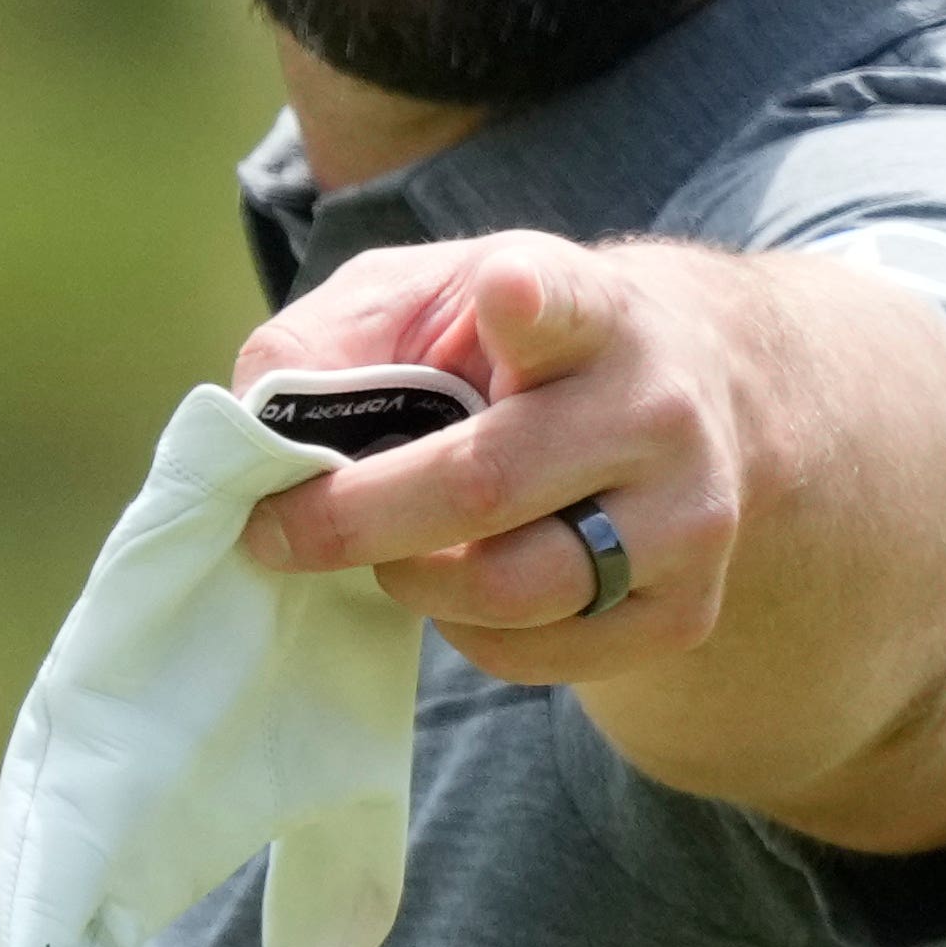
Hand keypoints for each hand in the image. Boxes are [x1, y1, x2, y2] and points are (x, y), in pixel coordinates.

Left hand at [223, 230, 945, 850]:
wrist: (688, 394)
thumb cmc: (511, 346)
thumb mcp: (421, 299)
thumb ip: (329, 344)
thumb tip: (257, 449)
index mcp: (591, 310)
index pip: (567, 304)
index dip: (532, 302)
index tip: (507, 289)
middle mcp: (659, 411)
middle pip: (483, 487)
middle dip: (351, 520)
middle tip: (280, 530)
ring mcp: (687, 518)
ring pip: (509, 590)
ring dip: (412, 582)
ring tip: (396, 551)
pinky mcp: (686, 610)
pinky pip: (538, 656)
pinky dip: (468, 633)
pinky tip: (468, 579)